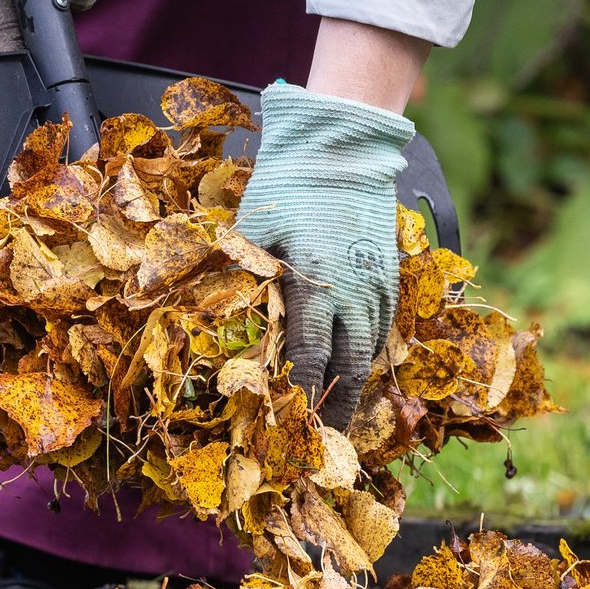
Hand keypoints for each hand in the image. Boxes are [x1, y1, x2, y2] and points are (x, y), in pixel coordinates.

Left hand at [235, 83, 414, 429]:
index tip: (293, 431)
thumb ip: (238, 275)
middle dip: (338, 411)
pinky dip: (368, 354)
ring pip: (371, 351)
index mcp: (317, 283)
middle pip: (351, 368)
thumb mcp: (252, 228)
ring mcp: (377, 282)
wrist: (344, 144)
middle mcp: (354, 291)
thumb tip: (201, 312)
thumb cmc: (290, 182)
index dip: (304, 399)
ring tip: (339, 417)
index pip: (312, 359)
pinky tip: (355, 367)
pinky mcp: (388, 270)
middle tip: (324, 444)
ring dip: (355, 387)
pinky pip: (382, 326)